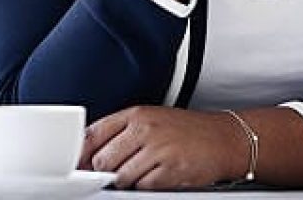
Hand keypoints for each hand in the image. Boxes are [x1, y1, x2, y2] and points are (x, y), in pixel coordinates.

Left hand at [78, 106, 244, 189]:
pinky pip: (143, 188)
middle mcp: (145, 129)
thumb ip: (122, 132)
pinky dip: (147, 187)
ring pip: (121, 177)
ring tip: (146, 169)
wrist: (223, 138)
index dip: (82, 154)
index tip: (78, 165)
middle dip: (107, 170)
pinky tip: (159, 175)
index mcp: (137, 114)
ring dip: (128, 180)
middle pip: (103, 160)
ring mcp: (156, 150)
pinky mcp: (168, 171)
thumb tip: (90, 154)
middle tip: (119, 170)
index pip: (94, 134)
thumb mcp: (153, 119)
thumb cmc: (187, 130)